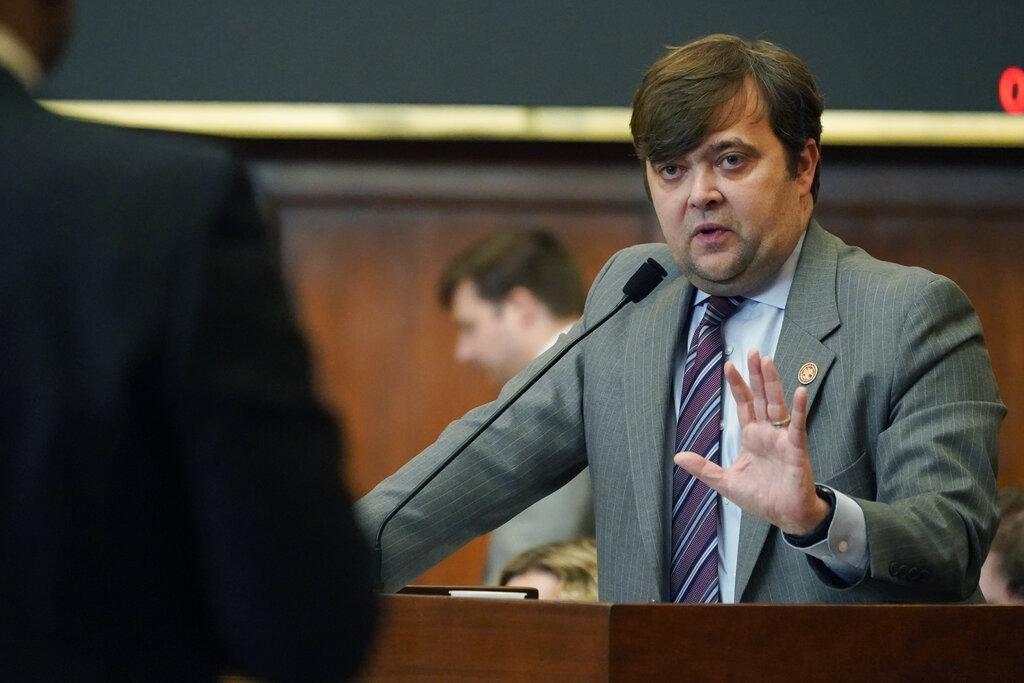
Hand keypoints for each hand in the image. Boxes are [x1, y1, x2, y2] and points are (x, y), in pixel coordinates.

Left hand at [673, 350, 828, 534]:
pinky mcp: (796, 449)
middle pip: (761, 397)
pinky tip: (800, 392)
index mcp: (751, 437)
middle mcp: (767, 433)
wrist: (786, 517)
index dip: (737, 385)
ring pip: (777, 405)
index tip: (729, 365)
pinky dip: (799, 409)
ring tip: (768, 361)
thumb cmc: (761, 498)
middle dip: (756, 375)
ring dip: (772, 383)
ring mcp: (782, 439)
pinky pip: (798, 426)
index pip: (744, 405)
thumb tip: (678, 456)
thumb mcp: (726, 482)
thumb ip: (703, 468)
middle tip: (753, 351)